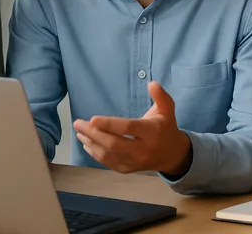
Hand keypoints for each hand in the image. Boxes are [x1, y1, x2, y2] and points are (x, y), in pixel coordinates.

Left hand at [73, 81, 191, 175]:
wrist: (173, 155)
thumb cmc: (166, 128)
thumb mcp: (167, 110)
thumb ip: (160, 96)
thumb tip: (151, 83)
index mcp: (151, 132)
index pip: (127, 128)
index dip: (109, 124)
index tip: (93, 118)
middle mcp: (142, 149)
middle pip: (113, 143)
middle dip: (93, 133)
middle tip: (78, 123)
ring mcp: (134, 162)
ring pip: (108, 155)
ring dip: (91, 143)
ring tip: (79, 132)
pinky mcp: (128, 169)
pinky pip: (108, 163)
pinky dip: (95, 154)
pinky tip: (87, 143)